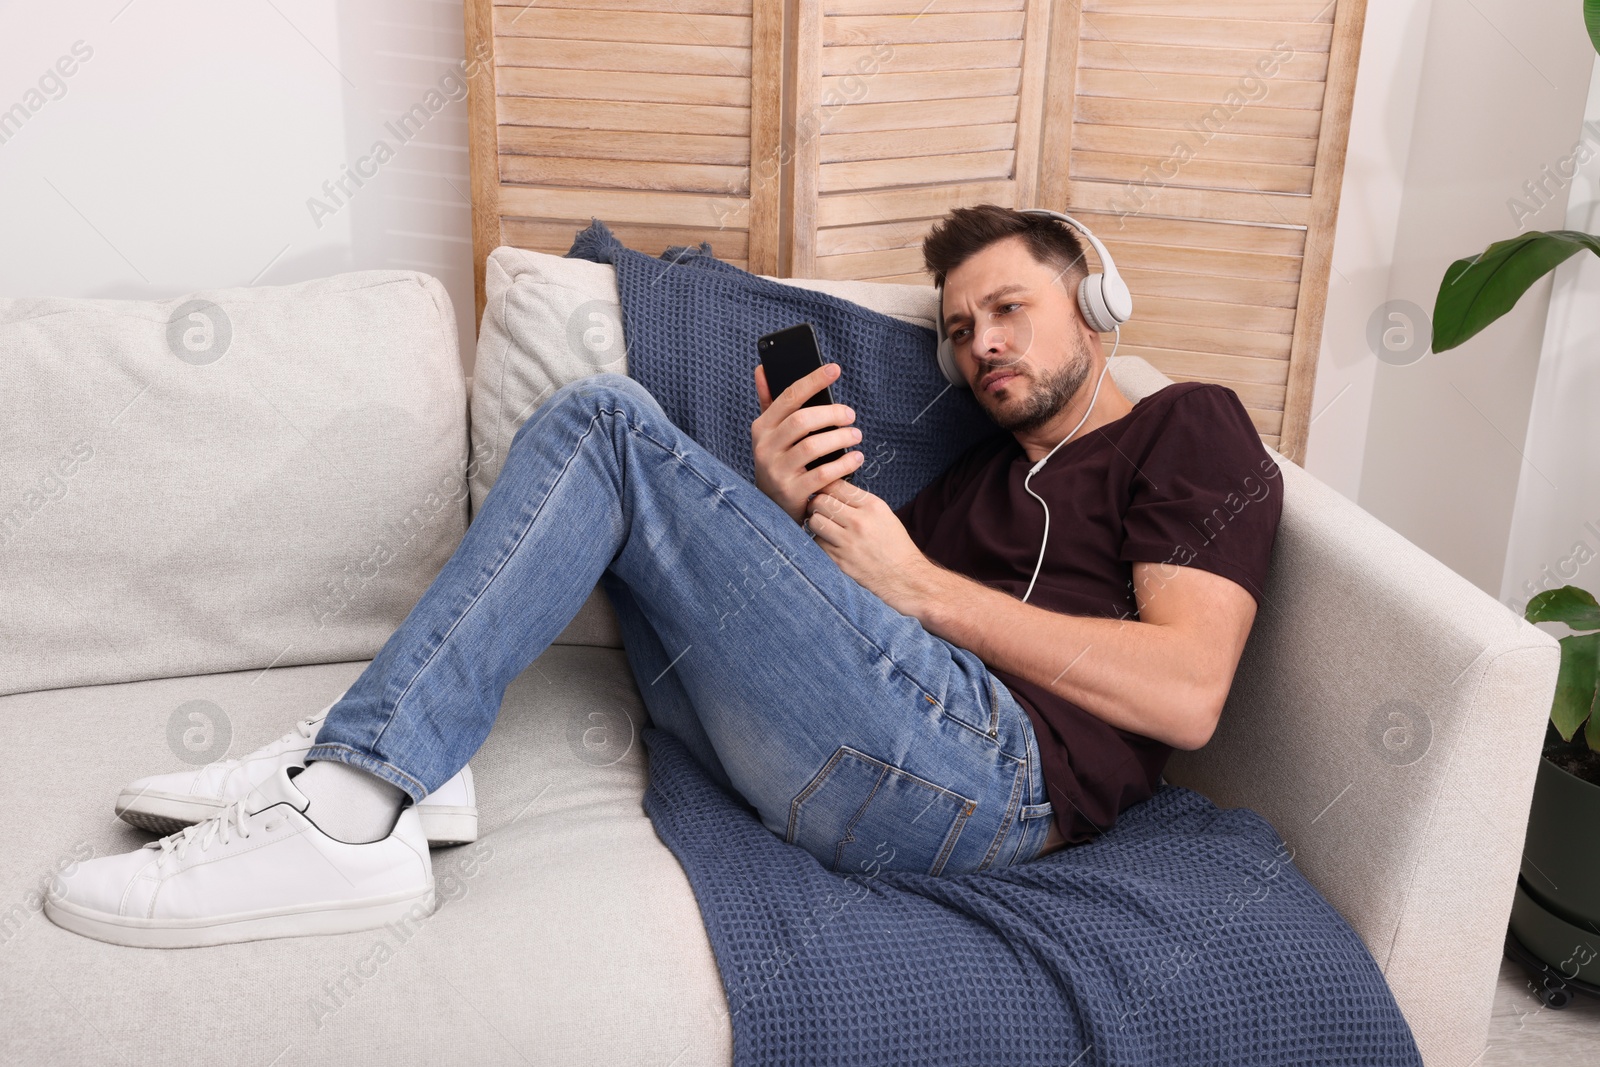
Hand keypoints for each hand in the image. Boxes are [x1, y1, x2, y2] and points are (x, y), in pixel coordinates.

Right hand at [751, 362, 864, 522]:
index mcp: (761, 428)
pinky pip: (822, 474)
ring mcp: (777, 471)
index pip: (788, 396)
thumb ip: (769, 402)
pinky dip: (844, 465)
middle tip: (851, 415)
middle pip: (802, 420)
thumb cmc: (779, 462)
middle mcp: (765, 448)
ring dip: (840, 438)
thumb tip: (763, 368)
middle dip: (832, 414)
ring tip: (856, 436)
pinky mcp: (791, 493)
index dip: (813, 380)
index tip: (835, 369)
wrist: (772, 508)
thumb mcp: (769, 434)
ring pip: (813, 447)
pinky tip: (856, 458)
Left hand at [804, 480, 933, 613]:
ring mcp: (848, 542)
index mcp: (872, 506)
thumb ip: (859, 502)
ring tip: (824, 525)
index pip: (836, 486)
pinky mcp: (840, 559)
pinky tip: (830, 541)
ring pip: (814, 521)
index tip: (825, 492)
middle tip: (820, 509)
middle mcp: (859, 521)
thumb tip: (832, 490)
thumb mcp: (884, 514)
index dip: (826, 487)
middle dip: (817, 503)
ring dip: (815, 522)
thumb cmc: (894, 543)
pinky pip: (818, 542)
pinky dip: (820, 540)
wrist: (904, 576)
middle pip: (820, 501)